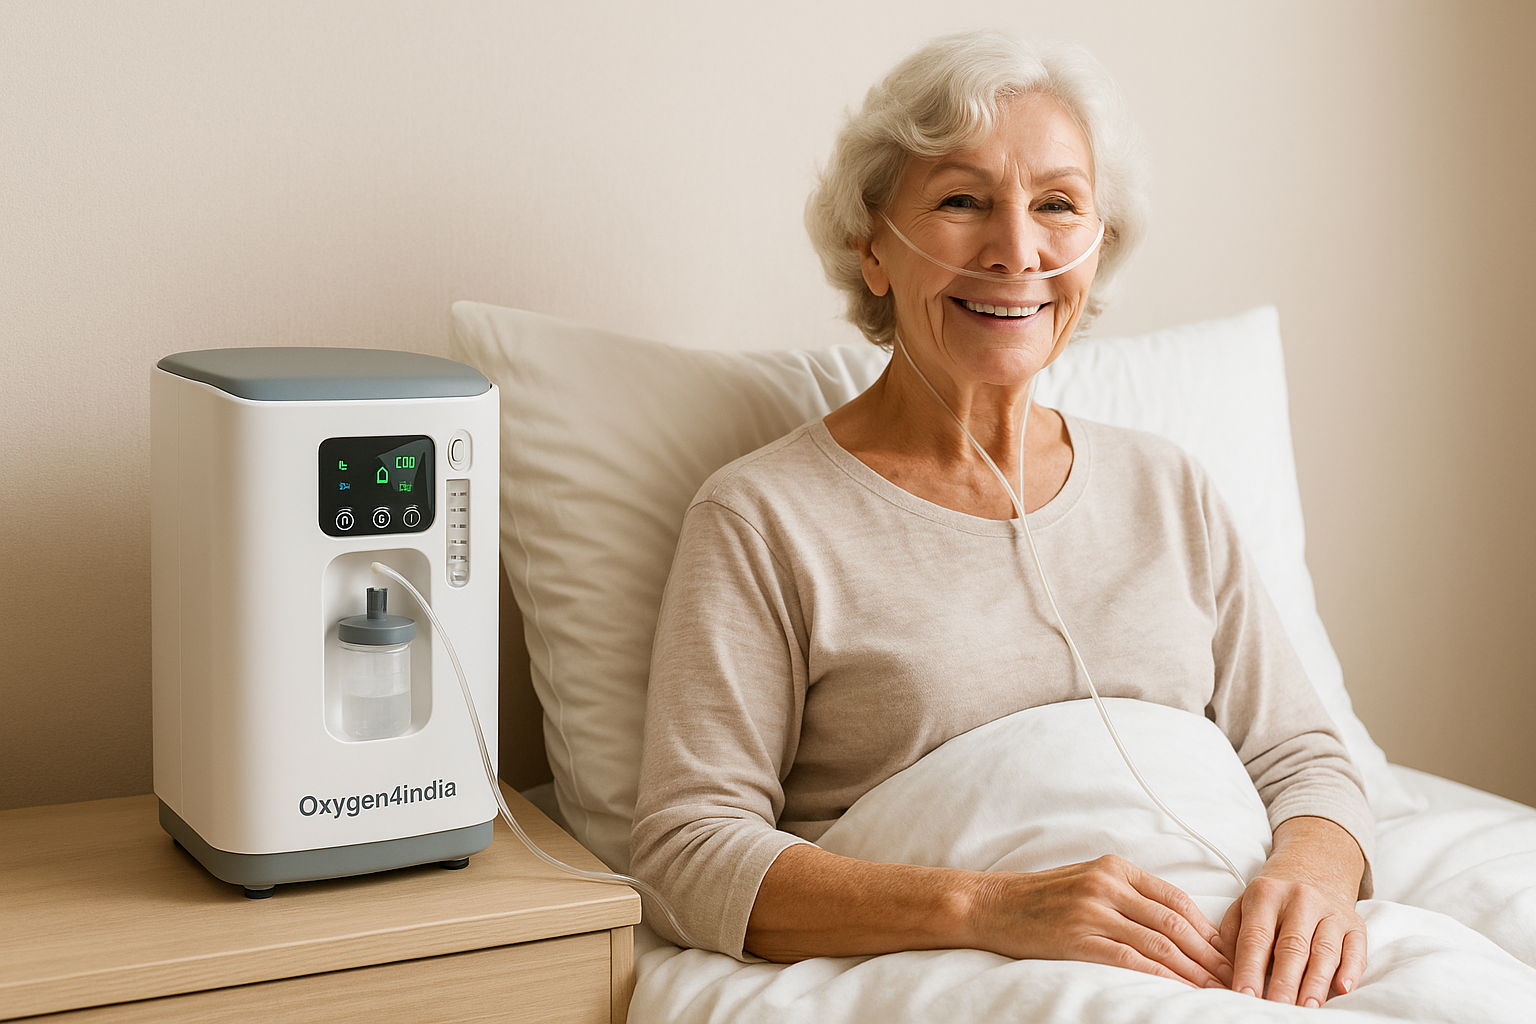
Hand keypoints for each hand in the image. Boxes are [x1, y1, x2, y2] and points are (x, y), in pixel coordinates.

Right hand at [970, 854, 1232, 988]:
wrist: (991, 904)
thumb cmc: (1040, 898)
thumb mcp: (1086, 880)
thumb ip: (1125, 894)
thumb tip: (1172, 924)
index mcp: (1114, 867)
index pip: (1175, 899)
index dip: (1207, 929)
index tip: (1226, 953)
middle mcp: (1107, 884)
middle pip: (1174, 923)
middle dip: (1208, 954)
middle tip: (1231, 978)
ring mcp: (1092, 911)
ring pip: (1158, 943)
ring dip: (1192, 970)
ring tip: (1213, 991)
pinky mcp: (1078, 938)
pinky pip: (1130, 960)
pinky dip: (1160, 977)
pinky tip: (1177, 990)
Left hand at [1218, 816, 1366, 1006]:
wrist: (1311, 871)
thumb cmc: (1269, 902)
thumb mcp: (1242, 907)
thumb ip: (1231, 937)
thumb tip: (1226, 972)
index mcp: (1265, 894)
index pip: (1256, 937)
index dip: (1250, 969)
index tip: (1244, 995)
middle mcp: (1300, 899)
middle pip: (1292, 947)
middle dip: (1284, 981)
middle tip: (1277, 1007)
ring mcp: (1330, 910)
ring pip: (1324, 951)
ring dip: (1315, 983)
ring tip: (1306, 1008)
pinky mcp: (1354, 923)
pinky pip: (1355, 949)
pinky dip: (1350, 970)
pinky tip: (1342, 989)